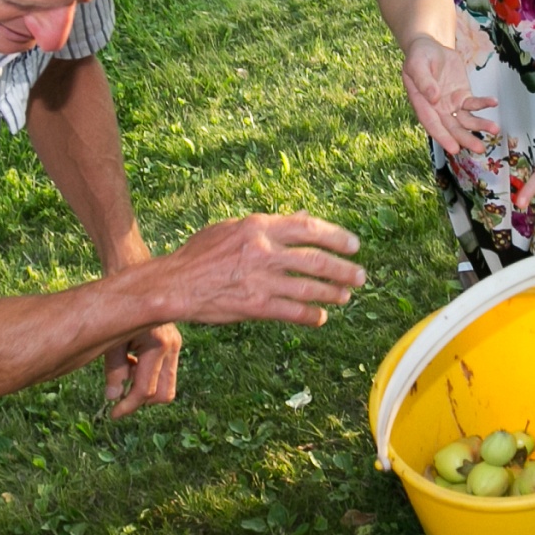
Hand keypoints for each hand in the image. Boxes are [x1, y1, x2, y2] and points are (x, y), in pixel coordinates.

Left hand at [102, 321, 180, 415]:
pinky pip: (164, 373)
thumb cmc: (117, 312)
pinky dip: (148, 376)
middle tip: (120, 396)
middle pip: (163, 394)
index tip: (113, 415)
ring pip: (166, 386)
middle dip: (140, 401)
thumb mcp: (112, 341)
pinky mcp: (173, 343)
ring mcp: (175, 345)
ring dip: (145, 388)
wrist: (133, 287)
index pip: (145, 389)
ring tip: (126, 371)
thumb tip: (113, 397)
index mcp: (157, 344)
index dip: (128, 406)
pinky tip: (132, 362)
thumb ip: (114, 369)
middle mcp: (172, 346)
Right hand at [156, 213, 366, 327]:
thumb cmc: (201, 254)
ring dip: (333, 293)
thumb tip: (304, 217)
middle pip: (315, 259)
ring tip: (346, 296)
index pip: (308, 227)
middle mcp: (263, 251)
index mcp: (259, 227)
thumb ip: (269, 224)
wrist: (174, 284)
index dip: (336, 236)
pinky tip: (321, 317)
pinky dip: (311, 316)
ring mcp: (261, 280)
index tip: (353, 244)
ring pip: (310, 288)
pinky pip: (293, 312)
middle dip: (343, 268)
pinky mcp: (256, 306)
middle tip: (360, 275)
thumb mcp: (233, 228)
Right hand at [399, 23, 498, 159]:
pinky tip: (493, 102)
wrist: (430, 48)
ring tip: (494, 129)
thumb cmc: (419, 56)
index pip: (432, 123)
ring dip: (479, 125)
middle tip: (479, 148)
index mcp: (422, 104)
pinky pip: (474, 103)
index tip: (455, 148)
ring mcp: (451, 104)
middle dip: (466, 138)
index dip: (443, 137)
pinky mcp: (462, 96)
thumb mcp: (417, 64)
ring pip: (466, 119)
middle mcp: (437, 109)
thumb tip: (433, 97)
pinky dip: (484, 103)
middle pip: (452, 127)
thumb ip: (423, 80)